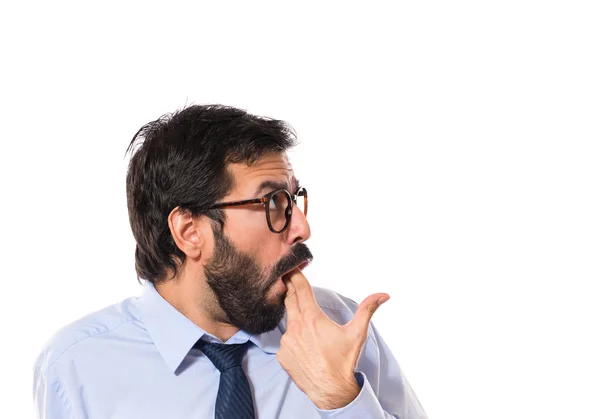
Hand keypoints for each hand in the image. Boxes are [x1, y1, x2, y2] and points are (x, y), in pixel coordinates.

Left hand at [276, 268, 389, 409]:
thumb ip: (367, 310)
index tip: (291, 268)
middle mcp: (296, 327)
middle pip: (289, 300)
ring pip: (288, 322)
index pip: (301, 290)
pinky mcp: (281, 355)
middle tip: (288, 279)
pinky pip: (285, 341)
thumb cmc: (344, 362)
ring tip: (308, 328)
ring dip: (295, 319)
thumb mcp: (357, 333)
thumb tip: (383, 295)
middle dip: (290, 289)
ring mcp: (286, 342)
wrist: (331, 391)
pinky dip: (293, 339)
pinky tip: (305, 347)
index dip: (296, 276)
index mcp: (312, 319)